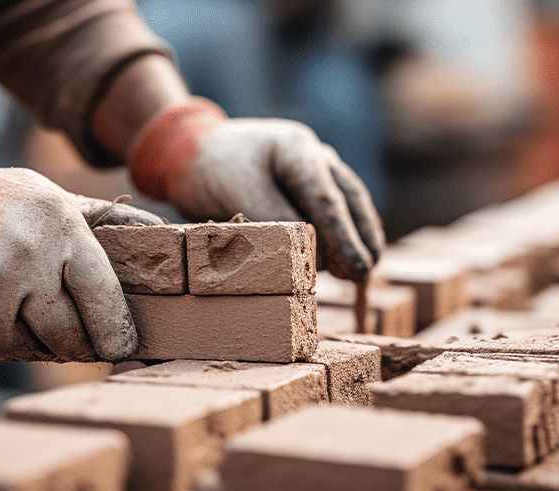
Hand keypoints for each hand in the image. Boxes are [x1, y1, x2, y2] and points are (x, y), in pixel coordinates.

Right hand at [0, 134, 161, 362]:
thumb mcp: (51, 197)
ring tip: (15, 308)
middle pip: (70, 335)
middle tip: (77, 341)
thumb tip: (162, 232)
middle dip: (76, 344)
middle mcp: (27, 261)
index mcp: (60, 229)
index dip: (117, 330)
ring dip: (29, 340)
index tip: (124, 347)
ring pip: (28, 349)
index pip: (103, 296)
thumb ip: (105, 219)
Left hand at [129, 98, 383, 280]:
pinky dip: (342, 234)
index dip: (342, 235)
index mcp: (296, 148)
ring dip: (357, 237)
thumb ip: (272, 217)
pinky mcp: (308, 187)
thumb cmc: (214, 168)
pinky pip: (334, 211)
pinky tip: (344, 260)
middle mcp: (315, 155)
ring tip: (359, 272)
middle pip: (348, 199)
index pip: (325, 197)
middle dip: (359, 237)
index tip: (355, 265)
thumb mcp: (237, 191)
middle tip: (363, 273)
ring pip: (349, 204)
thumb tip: (308, 252)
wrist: (195, 152)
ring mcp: (316, 168)